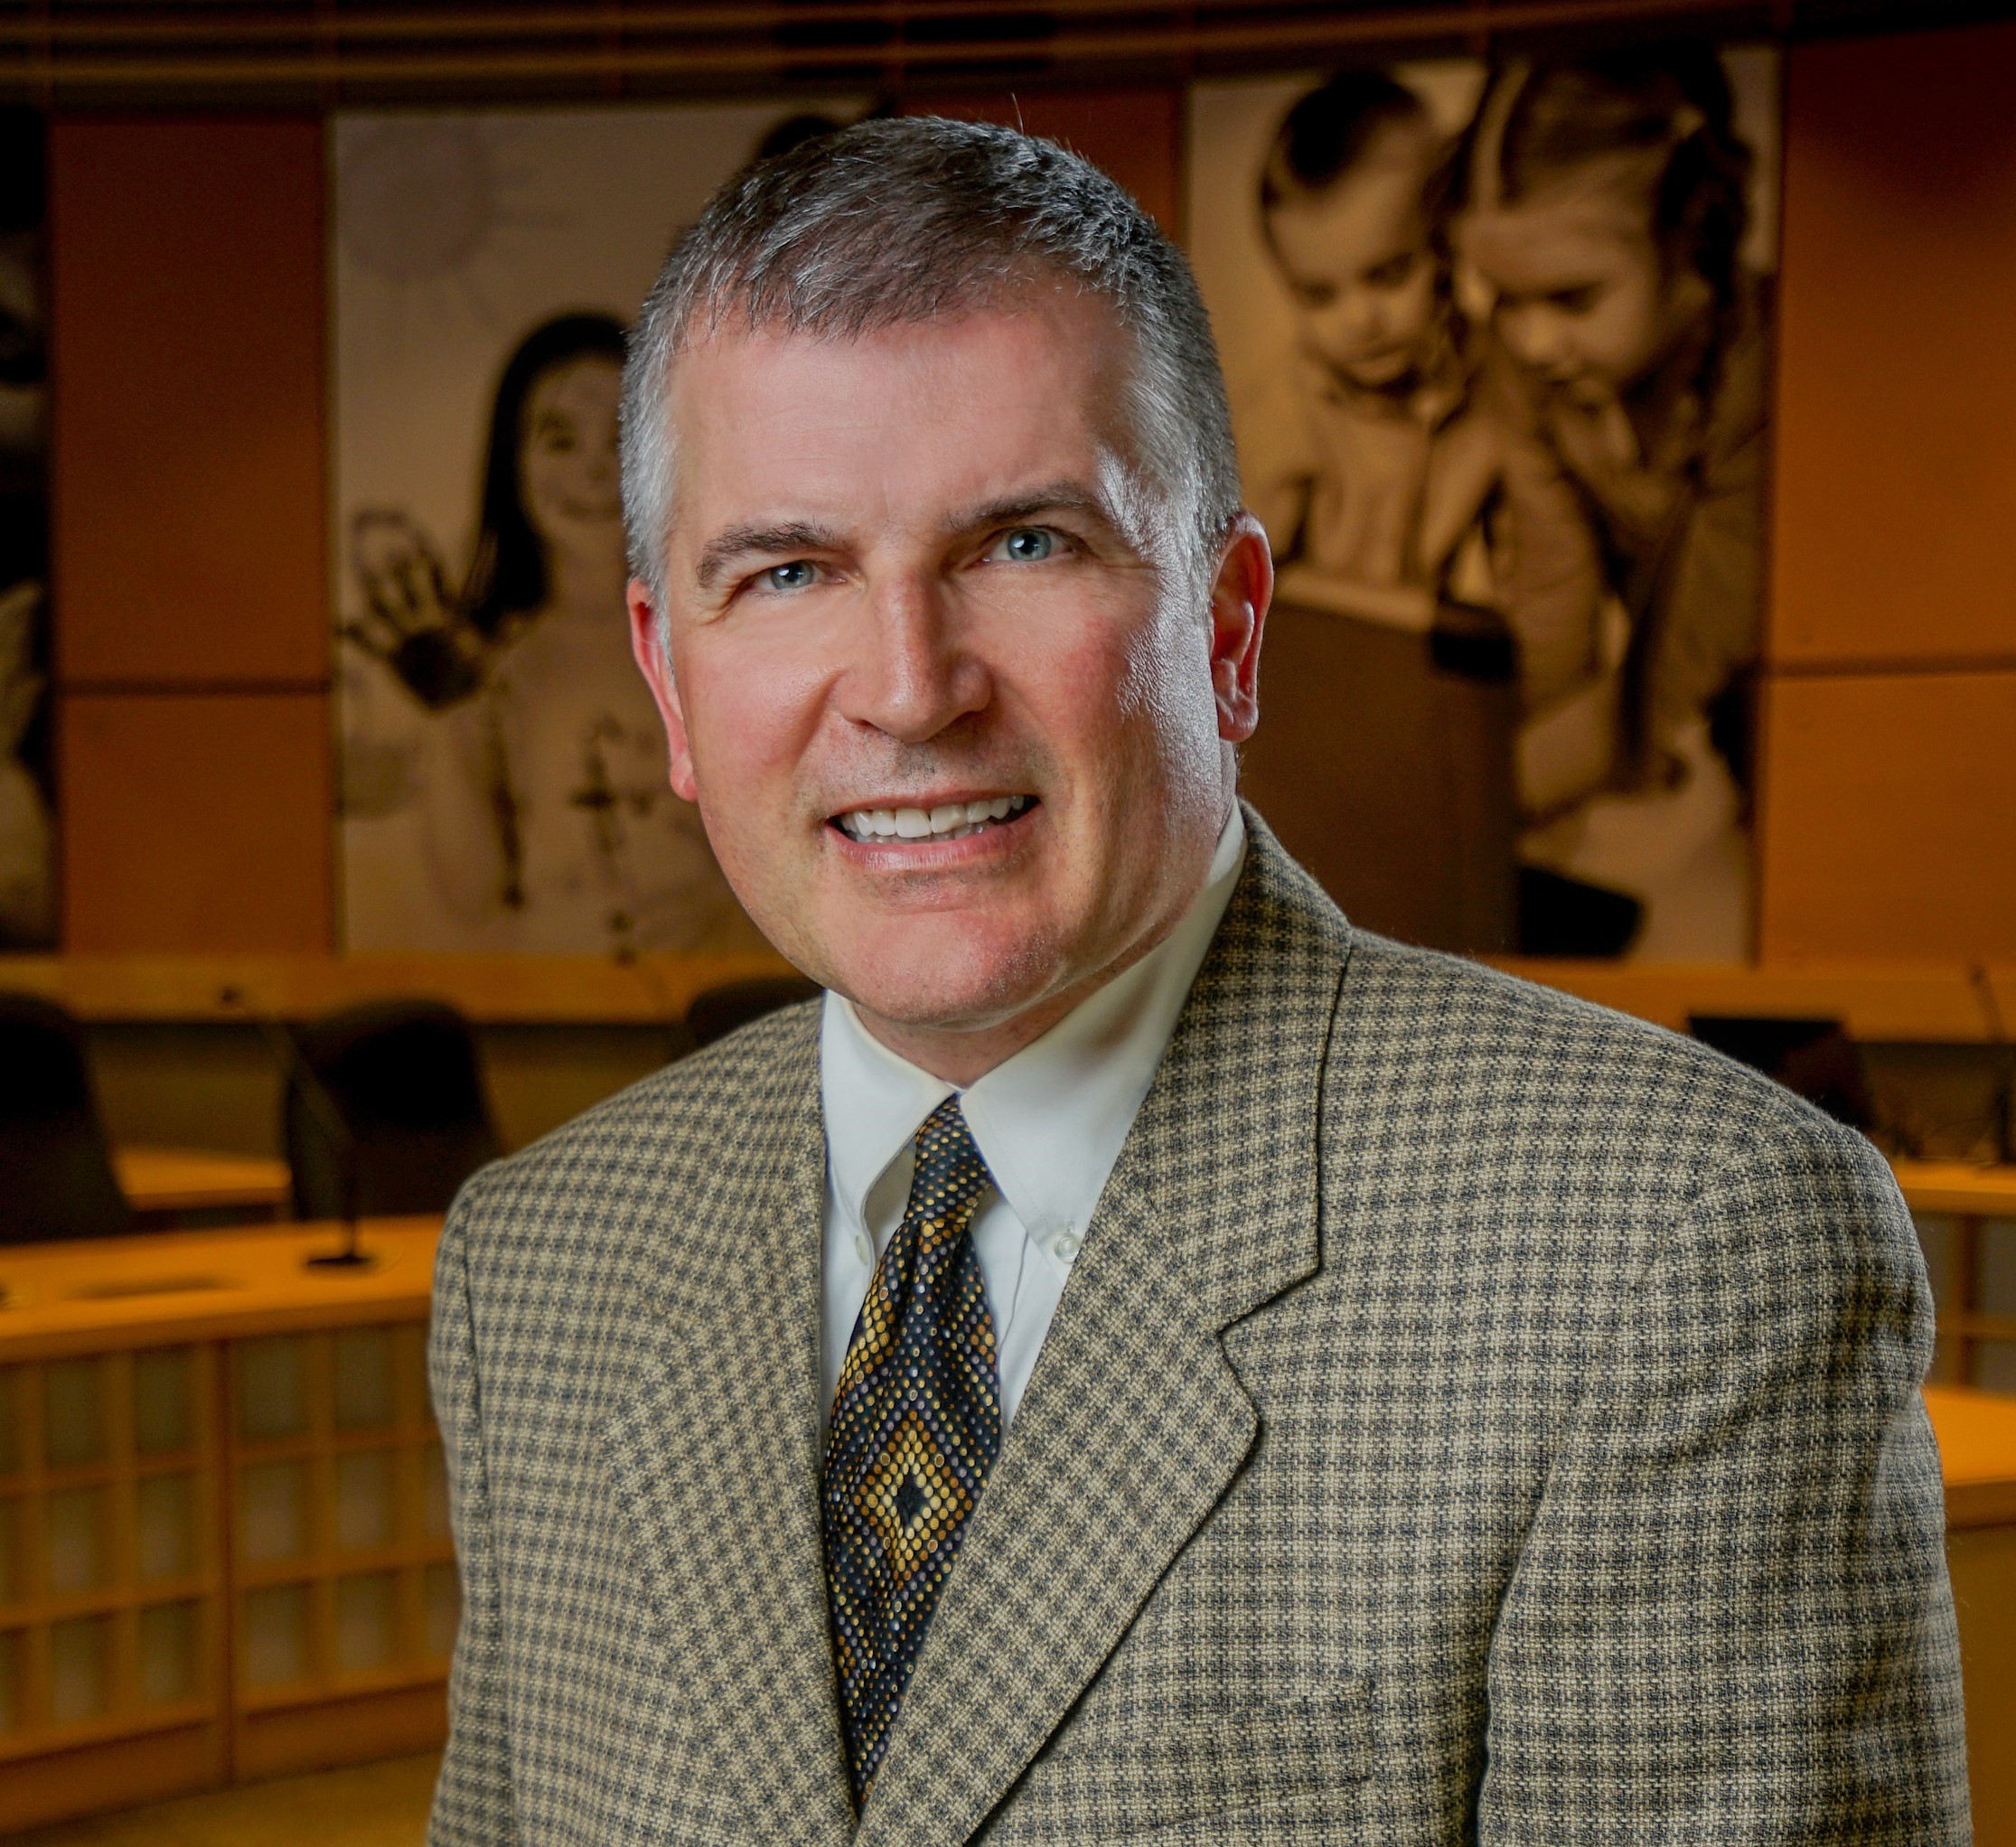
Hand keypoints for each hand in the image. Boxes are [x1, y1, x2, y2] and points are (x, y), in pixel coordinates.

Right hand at [344, 510, 486, 708]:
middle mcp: (425, 624)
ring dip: (377, 599)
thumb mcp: (493, 656)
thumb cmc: (477, 678)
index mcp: (449, 619)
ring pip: (388, 614)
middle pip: (410, 594)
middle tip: (391, 556)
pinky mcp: (395, 660)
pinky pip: (374, 646)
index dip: (433, 571)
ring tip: (363, 584)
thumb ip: (502, 635)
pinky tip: (341, 625)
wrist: (455, 701)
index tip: (424, 552)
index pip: (440, 589)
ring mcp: (408, 640)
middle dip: (401, 577)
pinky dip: (357, 637)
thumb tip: (516, 620)